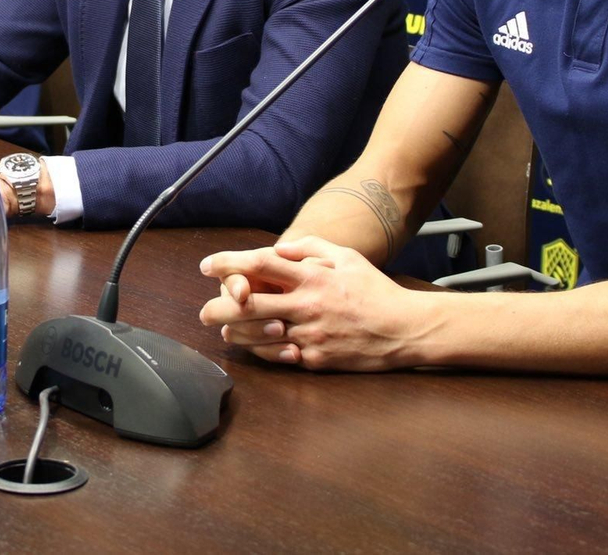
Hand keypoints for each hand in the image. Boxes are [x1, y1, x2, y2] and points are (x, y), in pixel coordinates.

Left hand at [198, 236, 426, 370]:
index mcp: (312, 277)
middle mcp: (306, 306)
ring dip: (235, 332)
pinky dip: (261, 350)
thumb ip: (310, 248)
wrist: (404, 329)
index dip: (228, 263)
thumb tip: (280, 248)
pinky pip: (279, 356)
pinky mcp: (315, 359)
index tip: (207, 265)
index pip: (260, 265)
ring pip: (258, 335)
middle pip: (248, 306)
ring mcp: (310, 335)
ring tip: (224, 328)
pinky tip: (252, 345)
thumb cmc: (374, 290)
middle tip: (203, 310)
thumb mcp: (346, 257)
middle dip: (218, 307)